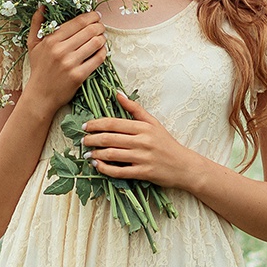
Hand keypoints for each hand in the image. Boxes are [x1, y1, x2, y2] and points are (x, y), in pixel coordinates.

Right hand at [19, 4, 106, 114]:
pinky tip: (102, 50)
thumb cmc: (38, 68)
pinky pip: (98, 59)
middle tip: (101, 26)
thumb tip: (42, 5)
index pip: (77, 22)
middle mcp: (60, 50)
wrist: (40, 95)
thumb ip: (37, 24)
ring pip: (95, 43)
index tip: (95, 15)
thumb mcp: (33, 45)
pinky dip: (103, 52)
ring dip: (102, 38)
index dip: (90, 16)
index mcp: (51, 40)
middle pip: (89, 31)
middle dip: (99, 26)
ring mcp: (70, 63)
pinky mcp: (79, 76)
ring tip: (102, 37)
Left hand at [81, 92, 198, 189]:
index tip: (84, 126)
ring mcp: (142, 158)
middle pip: (110, 138)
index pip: (114, 123)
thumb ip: (135, 109)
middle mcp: (142, 141)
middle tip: (82, 141)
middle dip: (92, 139)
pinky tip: (97, 166)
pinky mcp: (143, 173)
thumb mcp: (153, 123)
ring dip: (96, 154)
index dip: (96, 124)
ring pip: (112, 154)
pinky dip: (105, 169)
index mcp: (143, 127)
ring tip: (87, 154)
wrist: (184, 166)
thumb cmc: (167, 143)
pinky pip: (119, 172)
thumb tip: (117, 94)